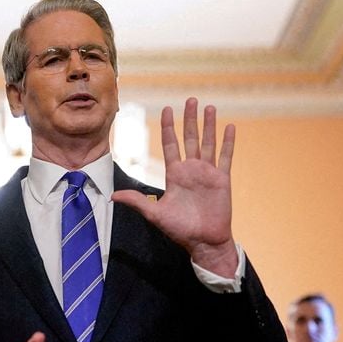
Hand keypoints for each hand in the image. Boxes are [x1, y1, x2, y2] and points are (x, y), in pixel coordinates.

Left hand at [111, 97, 237, 276]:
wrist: (204, 242)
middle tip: (190, 99)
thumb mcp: (155, 214)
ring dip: (209, 125)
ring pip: (208, 143)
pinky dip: (227, 142)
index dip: (168, 127)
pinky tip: (229, 126)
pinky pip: (225, 156)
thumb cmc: (180, 230)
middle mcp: (191, 169)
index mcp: (174, 174)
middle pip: (190, 138)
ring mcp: (207, 173)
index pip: (170, 144)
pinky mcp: (222, 179)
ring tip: (209, 107)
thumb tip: (113, 196)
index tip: (167, 109)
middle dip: (189, 119)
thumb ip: (137, 201)